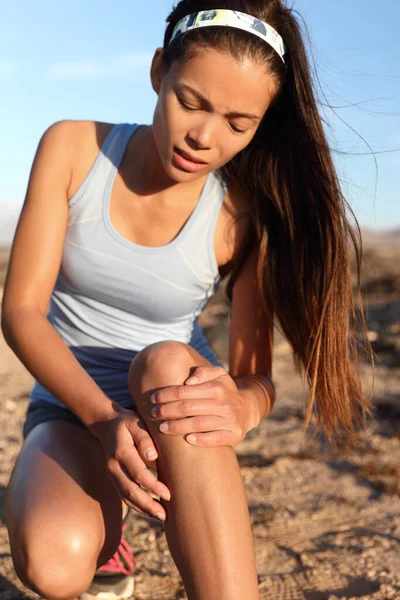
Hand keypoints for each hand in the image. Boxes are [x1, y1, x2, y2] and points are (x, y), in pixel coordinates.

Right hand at [89, 405, 170, 520]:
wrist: (106, 424)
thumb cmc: (128, 422)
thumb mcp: (136, 423)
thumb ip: (144, 438)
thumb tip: (153, 456)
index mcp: (121, 451)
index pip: (138, 473)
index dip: (153, 486)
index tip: (168, 495)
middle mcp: (113, 466)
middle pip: (130, 490)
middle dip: (148, 505)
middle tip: (165, 515)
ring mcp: (111, 474)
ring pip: (126, 497)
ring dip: (143, 509)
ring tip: (161, 517)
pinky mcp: (114, 479)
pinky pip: (124, 496)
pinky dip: (137, 506)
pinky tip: (150, 512)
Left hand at [149, 366, 249, 446]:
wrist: (247, 409)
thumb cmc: (224, 390)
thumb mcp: (218, 374)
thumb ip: (203, 372)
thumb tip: (188, 381)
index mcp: (217, 387)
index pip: (184, 391)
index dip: (166, 395)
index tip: (152, 399)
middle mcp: (224, 403)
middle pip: (188, 408)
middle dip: (166, 411)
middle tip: (153, 414)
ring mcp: (229, 420)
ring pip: (198, 424)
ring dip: (177, 427)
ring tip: (161, 428)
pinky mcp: (234, 435)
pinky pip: (215, 439)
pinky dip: (200, 440)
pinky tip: (187, 440)